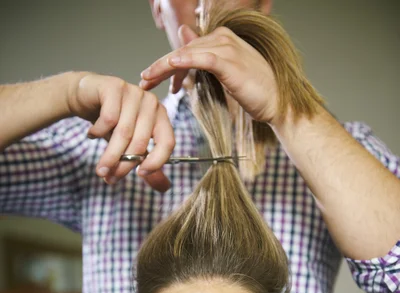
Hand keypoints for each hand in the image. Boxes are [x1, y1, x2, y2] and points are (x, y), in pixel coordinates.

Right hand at [67, 72, 174, 190]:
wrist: (86, 97)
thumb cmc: (112, 123)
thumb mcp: (130, 146)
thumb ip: (147, 165)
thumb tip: (164, 188)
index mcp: (161, 117)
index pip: (168, 142)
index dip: (156, 162)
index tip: (140, 175)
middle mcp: (151, 103)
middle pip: (141, 142)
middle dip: (124, 165)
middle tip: (110, 178)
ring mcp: (133, 92)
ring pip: (124, 132)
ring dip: (110, 156)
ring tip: (101, 169)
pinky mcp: (114, 86)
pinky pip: (108, 118)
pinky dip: (98, 131)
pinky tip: (92, 135)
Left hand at [139, 25, 278, 124]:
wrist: (277, 104)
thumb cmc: (254, 93)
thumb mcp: (224, 77)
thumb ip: (204, 61)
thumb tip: (184, 42)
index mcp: (221, 40)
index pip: (186, 50)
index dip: (166, 66)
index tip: (150, 80)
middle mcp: (223, 38)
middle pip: (183, 51)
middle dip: (159, 67)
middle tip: (142, 81)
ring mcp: (227, 48)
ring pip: (187, 54)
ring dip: (164, 67)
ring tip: (147, 79)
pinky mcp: (229, 62)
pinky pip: (202, 59)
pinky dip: (184, 62)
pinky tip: (170, 66)